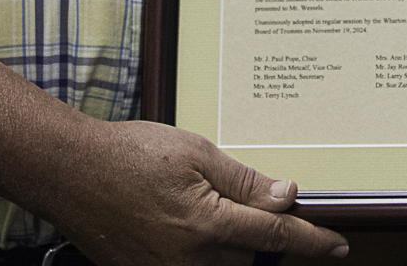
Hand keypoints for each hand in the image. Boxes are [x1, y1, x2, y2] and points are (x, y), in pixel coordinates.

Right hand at [40, 120, 347, 265]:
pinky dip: (200, 252)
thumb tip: (285, 195)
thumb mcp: (194, 152)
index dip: (312, 240)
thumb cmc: (128, 153)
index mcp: (207, 224)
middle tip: (241, 198)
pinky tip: (182, 223)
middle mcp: (190, 259)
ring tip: (198, 204)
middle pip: (250, 255)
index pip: (276, 235)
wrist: (69, 171)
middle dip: (257, 232)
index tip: (338, 244)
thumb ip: (243, 180)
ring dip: (228, 244)